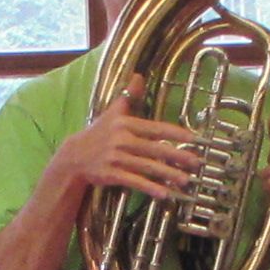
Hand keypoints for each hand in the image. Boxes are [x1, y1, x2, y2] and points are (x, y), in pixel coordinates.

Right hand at [46, 108, 198, 203]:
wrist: (73, 157)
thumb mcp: (112, 112)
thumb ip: (128, 96)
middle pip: (155, 149)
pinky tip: (163, 194)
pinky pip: (134, 181)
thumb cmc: (97, 134)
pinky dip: (149, 188)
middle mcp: (121, 140)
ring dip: (168, 174)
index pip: (155, 128)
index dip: (176, 133)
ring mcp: (115, 158)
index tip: (193, 138)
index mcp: (125, 124)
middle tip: (196, 162)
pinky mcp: (110, 174)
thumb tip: (138, 76)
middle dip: (178, 156)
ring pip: (147, 167)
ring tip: (185, 180)